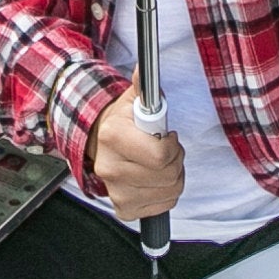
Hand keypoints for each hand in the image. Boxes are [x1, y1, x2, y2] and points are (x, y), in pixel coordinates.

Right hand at [85, 84, 185, 220]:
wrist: (103, 143)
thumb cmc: (125, 122)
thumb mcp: (135, 100)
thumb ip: (144, 86)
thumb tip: (144, 69)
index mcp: (113, 137)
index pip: (160, 155)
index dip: (172, 145)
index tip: (167, 136)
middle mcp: (110, 167)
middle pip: (168, 175)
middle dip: (175, 160)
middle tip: (165, 149)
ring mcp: (116, 191)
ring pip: (170, 191)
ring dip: (173, 177)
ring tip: (159, 163)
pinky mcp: (124, 208)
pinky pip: (164, 206)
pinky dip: (165, 194)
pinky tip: (154, 179)